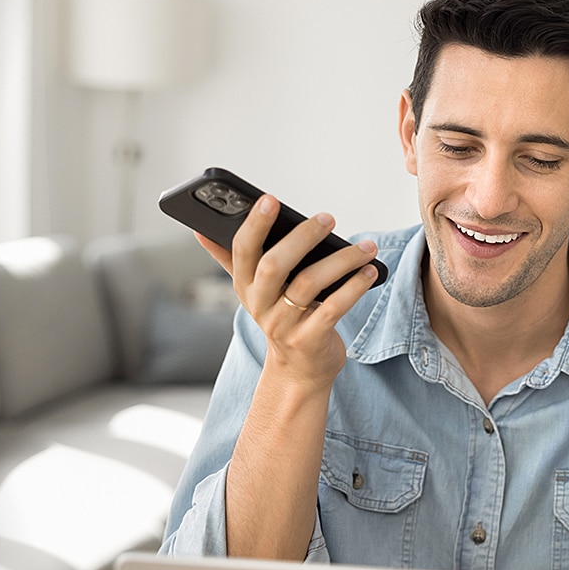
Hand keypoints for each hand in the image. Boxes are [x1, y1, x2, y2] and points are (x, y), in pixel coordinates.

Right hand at [195, 194, 379, 387]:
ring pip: (309, 283)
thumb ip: (230, 261)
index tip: (269, 199)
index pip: (242, 250)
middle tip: (327, 218)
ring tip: (366, 247)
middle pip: (274, 265)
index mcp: (246, 286)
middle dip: (301, 237)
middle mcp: (261, 304)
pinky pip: (333, 308)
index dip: (254, 224)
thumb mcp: (254, 292)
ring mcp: (284, 324)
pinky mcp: (309, 340)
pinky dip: (353, 288)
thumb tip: (200, 231)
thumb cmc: (282, 317)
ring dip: (341, 261)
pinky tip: (369, 272)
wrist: (299, 370)